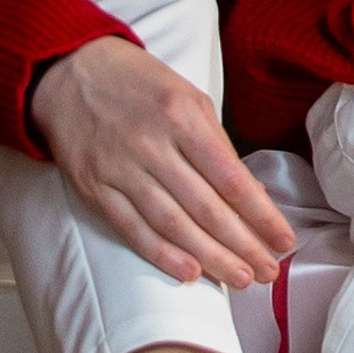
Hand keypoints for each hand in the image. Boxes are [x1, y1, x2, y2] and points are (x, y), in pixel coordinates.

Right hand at [30, 39, 295, 288]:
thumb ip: (216, 144)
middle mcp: (153, 145)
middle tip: (268, 272)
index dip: (261, 215)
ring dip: (210, 258)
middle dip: (243, 245)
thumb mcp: (187, 96)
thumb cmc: (138, 83)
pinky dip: (162, 255)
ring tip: (240, 279)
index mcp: (182, 116)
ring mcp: (120, 169)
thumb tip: (250, 193)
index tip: (284, 240)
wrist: (69, 73)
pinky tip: (190, 274)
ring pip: (172, 225)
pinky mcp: (95, 189)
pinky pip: (133, 229)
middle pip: (206, 208)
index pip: (231, 178)